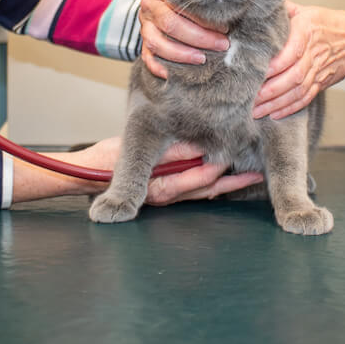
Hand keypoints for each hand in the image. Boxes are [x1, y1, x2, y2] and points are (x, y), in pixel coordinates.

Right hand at [74, 137, 261, 203]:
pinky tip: (229, 175)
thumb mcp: (135, 151)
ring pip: (205, 192)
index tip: (236, 155)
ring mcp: (169, 195)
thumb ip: (167, 153)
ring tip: (253, 174)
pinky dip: (215, 184)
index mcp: (159, 186)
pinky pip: (196, 191)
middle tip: (258, 171)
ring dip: (229, 185)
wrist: (87, 175)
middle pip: (207, 189)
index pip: (196, 177)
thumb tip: (199, 148)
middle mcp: (167, 195)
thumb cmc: (106, 161)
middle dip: (232, 182)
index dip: (218, 167)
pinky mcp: (169, 191)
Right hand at [138, 0, 227, 78]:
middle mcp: (150, 4)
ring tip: (203, 59)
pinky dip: (159, 66)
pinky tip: (173, 74)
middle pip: (171, 23)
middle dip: (199, 37)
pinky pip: (147, 56)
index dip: (203, 17)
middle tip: (222, 44)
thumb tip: (233, 9)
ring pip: (157, 42)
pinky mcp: (142, 40)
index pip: (182, 2)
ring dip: (182, 54)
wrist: (158, 0)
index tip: (224, 26)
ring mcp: (144, 23)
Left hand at [253, 2, 344, 119]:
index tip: (253, 73)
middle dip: (270, 91)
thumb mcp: (307, 11)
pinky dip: (290, 108)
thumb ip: (283, 11)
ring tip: (256, 111)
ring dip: (276, 103)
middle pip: (292, 77)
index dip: (272, 67)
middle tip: (249, 98)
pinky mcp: (322, 83)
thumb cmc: (329, 23)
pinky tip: (274, 114)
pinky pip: (306, 98)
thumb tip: (261, 7)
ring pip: (297, 91)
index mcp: (306, 33)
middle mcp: (313, 54)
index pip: (289, 53)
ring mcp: (318, 71)